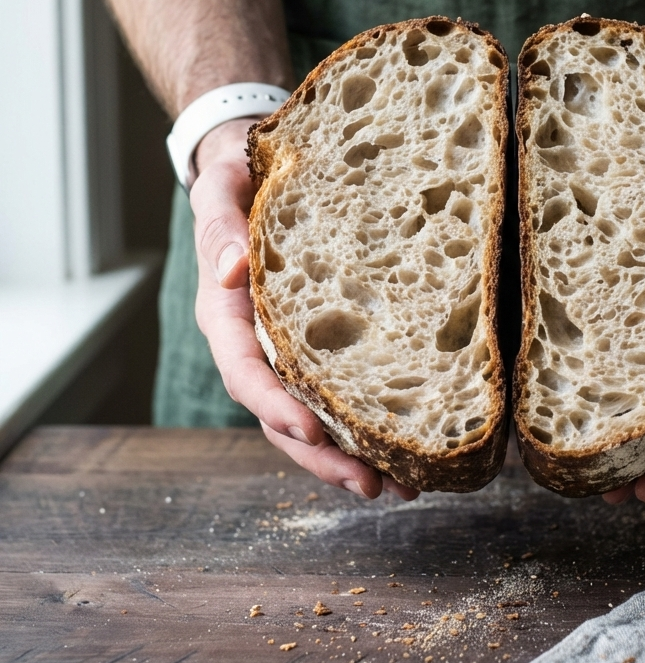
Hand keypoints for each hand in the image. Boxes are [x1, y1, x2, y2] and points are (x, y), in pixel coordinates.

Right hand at [190, 119, 418, 500]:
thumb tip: (232, 269)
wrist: (255, 176)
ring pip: (310, 420)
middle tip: (372, 484)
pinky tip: (406, 449)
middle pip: (279, 417)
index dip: (274, 406)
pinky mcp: (316, 347)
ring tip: (401, 486)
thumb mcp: (222, 191)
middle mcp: (255, 344)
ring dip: (349, 457)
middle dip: (322, 457)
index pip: (244, 372)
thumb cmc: (238, 183)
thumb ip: (222, 226)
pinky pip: (335, 396)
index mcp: (226, 315)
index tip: (311, 432)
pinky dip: (364, 428)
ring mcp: (285, 352)